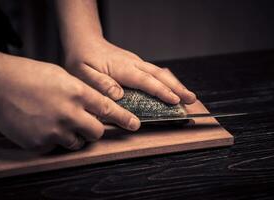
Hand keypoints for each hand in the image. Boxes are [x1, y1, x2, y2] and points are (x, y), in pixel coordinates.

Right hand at [0, 56, 139, 152]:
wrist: (0, 84)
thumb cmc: (30, 76)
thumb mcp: (62, 77)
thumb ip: (81, 92)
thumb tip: (95, 106)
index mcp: (76, 93)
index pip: (107, 108)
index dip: (123, 118)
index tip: (134, 125)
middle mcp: (69, 113)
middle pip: (96, 132)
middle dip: (94, 130)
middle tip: (86, 124)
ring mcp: (54, 130)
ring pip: (76, 142)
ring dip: (73, 135)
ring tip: (58, 122)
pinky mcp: (40, 143)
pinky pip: (55, 147)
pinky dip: (53, 139)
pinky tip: (42, 125)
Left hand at [64, 38, 196, 103]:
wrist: (84, 41)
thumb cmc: (82, 58)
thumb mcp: (83, 73)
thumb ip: (101, 84)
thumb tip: (119, 95)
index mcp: (121, 68)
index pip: (145, 81)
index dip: (161, 91)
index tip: (174, 100)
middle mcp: (132, 64)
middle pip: (159, 75)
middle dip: (177, 88)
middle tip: (191, 99)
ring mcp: (135, 63)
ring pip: (160, 73)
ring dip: (175, 84)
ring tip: (188, 95)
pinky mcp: (135, 64)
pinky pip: (154, 72)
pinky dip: (166, 81)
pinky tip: (172, 87)